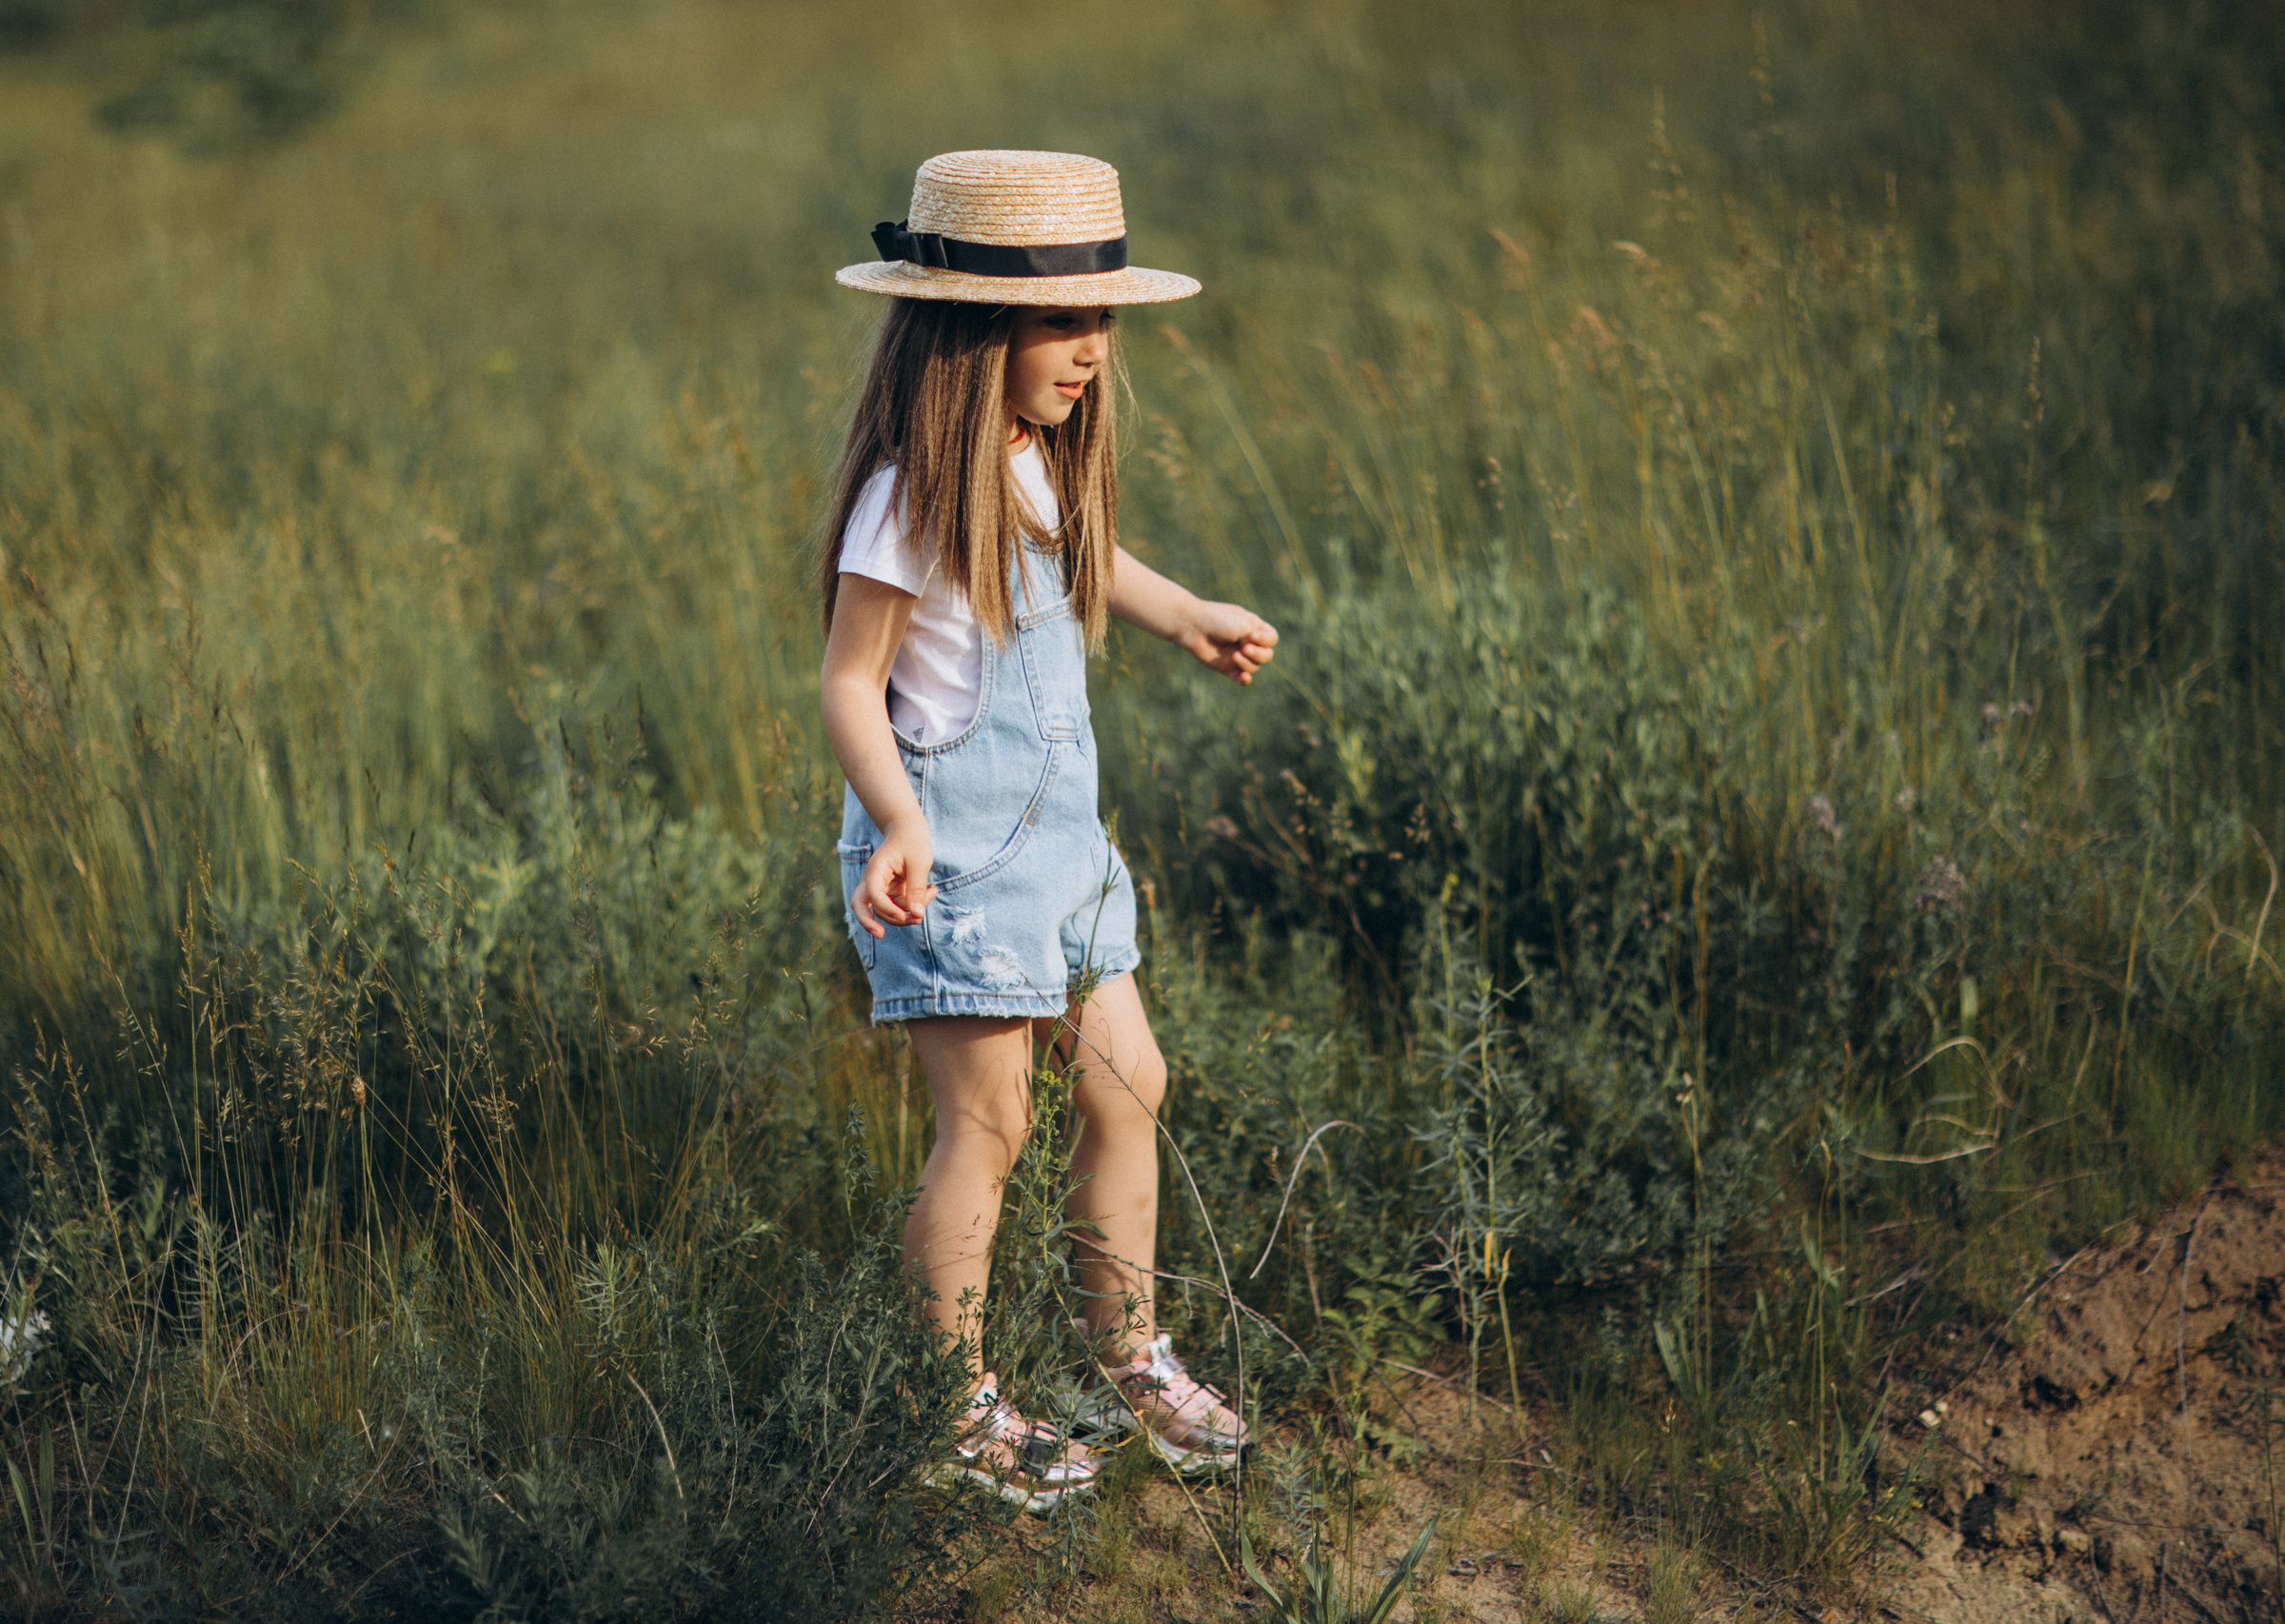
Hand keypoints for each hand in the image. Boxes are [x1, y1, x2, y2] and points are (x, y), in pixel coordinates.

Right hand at [852, 820, 936, 936]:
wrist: (908, 827)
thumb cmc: (913, 840)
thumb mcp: (919, 862)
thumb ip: (916, 889)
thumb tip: (916, 915)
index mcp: (876, 869)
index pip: (872, 894)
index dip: (887, 908)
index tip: (906, 914)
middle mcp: (873, 880)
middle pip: (860, 905)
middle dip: (868, 922)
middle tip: (881, 935)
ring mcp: (880, 887)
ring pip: (885, 910)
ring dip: (907, 912)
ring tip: (931, 894)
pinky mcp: (890, 891)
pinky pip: (898, 905)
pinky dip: (913, 905)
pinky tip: (932, 891)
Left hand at [1181, 601, 1278, 684]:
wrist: (1192, 626)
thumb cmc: (1218, 620)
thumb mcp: (1243, 625)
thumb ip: (1257, 639)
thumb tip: (1256, 655)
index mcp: (1254, 627)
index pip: (1272, 639)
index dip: (1266, 641)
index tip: (1252, 636)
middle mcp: (1248, 641)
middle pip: (1267, 655)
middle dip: (1258, 654)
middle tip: (1244, 648)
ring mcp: (1238, 655)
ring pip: (1255, 667)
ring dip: (1248, 664)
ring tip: (1234, 656)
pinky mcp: (1226, 667)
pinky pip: (1241, 678)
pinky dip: (1244, 679)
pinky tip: (1243, 676)